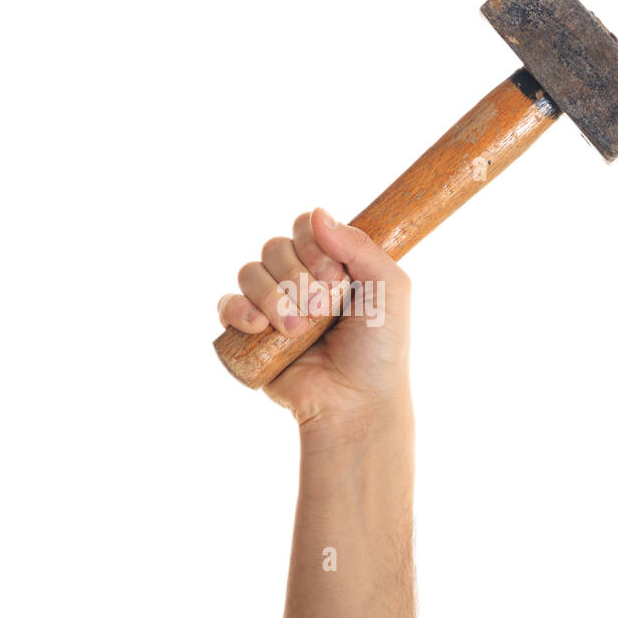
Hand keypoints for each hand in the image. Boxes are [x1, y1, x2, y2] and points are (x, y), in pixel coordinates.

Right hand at [217, 207, 410, 426]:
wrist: (356, 403)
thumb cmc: (380, 350)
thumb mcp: (389, 289)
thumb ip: (360, 245)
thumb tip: (317, 213)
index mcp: (332, 263)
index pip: (305, 227)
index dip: (312, 245)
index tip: (335, 277)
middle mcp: (300, 279)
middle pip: (274, 247)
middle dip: (295, 277)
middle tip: (321, 309)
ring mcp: (273, 306)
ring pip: (249, 273)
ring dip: (272, 298)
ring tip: (296, 330)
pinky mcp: (250, 334)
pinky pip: (227, 304)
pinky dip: (238, 310)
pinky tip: (258, 327)